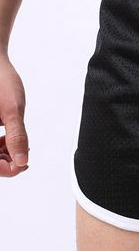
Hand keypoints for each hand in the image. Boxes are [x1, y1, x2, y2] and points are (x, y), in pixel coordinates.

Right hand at [0, 53, 28, 176]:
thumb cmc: (0, 81)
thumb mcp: (13, 110)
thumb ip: (17, 136)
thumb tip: (22, 161)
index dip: (8, 169)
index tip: (24, 163)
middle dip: (6, 161)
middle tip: (23, 152)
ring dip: (3, 154)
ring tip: (17, 143)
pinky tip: (8, 137)